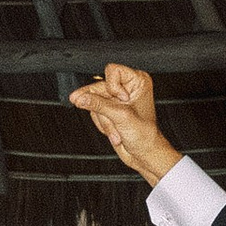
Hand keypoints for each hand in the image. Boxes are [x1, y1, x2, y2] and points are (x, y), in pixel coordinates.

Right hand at [71, 62, 179, 186]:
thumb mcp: (120, 116)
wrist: (144, 154)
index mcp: (137, 81)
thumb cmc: (144, 135)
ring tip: (116, 130)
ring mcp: (116, 100)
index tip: (122, 101)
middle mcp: (127, 87)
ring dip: (103, 120)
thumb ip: (98, 105)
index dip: (113, 87)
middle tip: (108, 117)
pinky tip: (113, 131)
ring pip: (94, 101)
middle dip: (104, 109)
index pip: (112, 70)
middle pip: (99, 87)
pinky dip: (101, 124)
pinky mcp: (109, 110)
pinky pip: (94, 111)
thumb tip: (80, 97)